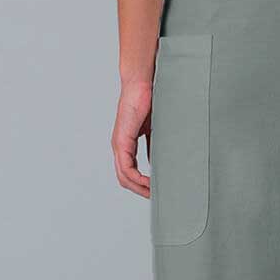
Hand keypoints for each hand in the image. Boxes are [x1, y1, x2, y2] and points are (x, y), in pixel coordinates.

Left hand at [111, 78, 152, 197]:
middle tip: (156, 197)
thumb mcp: (155, 130)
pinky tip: (150, 182)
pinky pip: (126, 168)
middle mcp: (119, 147)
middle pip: (125, 179)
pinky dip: (137, 179)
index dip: (142, 185)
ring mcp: (119, 144)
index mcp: (126, 144)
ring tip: (154, 193)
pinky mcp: (122, 141)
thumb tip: (161, 162)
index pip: (129, 172)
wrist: (142, 83)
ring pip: (124, 177)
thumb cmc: (150, 101)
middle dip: (140, 191)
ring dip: (139, 188)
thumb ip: (155, 146)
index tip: (156, 190)